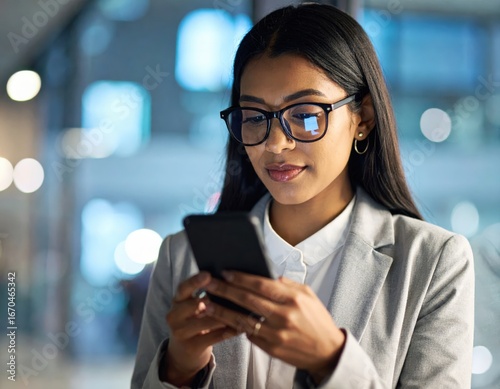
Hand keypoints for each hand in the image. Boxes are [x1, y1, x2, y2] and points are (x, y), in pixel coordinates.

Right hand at [163, 272, 237, 385]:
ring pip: (206, 322)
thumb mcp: (193, 307)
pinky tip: (240, 327)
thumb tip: (228, 279)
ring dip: (225, 316)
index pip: (183, 288)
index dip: (195, 281)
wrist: (184, 352)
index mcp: (176, 301)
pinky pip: (214, 337)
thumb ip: (205, 294)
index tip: (208, 275)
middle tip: (231, 294)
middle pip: (194, 304)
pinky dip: (228, 331)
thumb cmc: (195, 322)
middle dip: (213, 300)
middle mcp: (174, 316)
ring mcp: (180, 333)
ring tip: (241, 311)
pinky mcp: (191, 347)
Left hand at [204, 271, 345, 383]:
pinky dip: (236, 326)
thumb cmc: (316, 319)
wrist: (327, 351)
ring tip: (206, 304)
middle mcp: (284, 316)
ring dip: (221, 311)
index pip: (261, 284)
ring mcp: (276, 334)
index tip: (225, 272)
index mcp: (293, 299)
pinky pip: (249, 334)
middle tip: (208, 284)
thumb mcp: (307, 295)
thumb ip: (286, 284)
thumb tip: (263, 275)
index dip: (241, 278)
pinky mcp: (271, 349)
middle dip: (225, 290)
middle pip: (247, 300)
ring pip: (242, 320)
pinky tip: (223, 319)